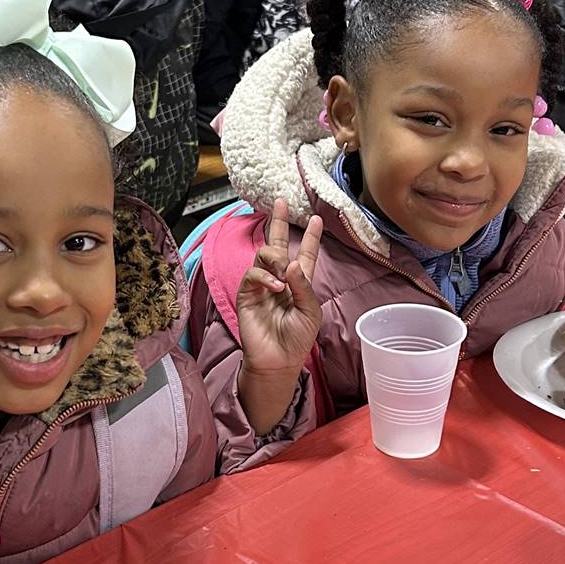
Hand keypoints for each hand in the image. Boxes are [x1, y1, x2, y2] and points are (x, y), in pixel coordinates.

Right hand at [235, 198, 323, 433]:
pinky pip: (253, 274)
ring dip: (274, 256)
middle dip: (278, 223)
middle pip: (277, 245)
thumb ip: (303, 286)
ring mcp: (262, 285)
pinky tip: (275, 286)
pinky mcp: (247, 294)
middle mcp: (280, 280)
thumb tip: (291, 263)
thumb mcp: (310, 311)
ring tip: (282, 270)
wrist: (277, 360)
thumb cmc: (297, 339)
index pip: (305, 255)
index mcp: (299, 283)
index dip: (310, 238)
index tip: (316, 219)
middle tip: (280, 203)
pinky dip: (264, 276)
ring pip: (264, 255)